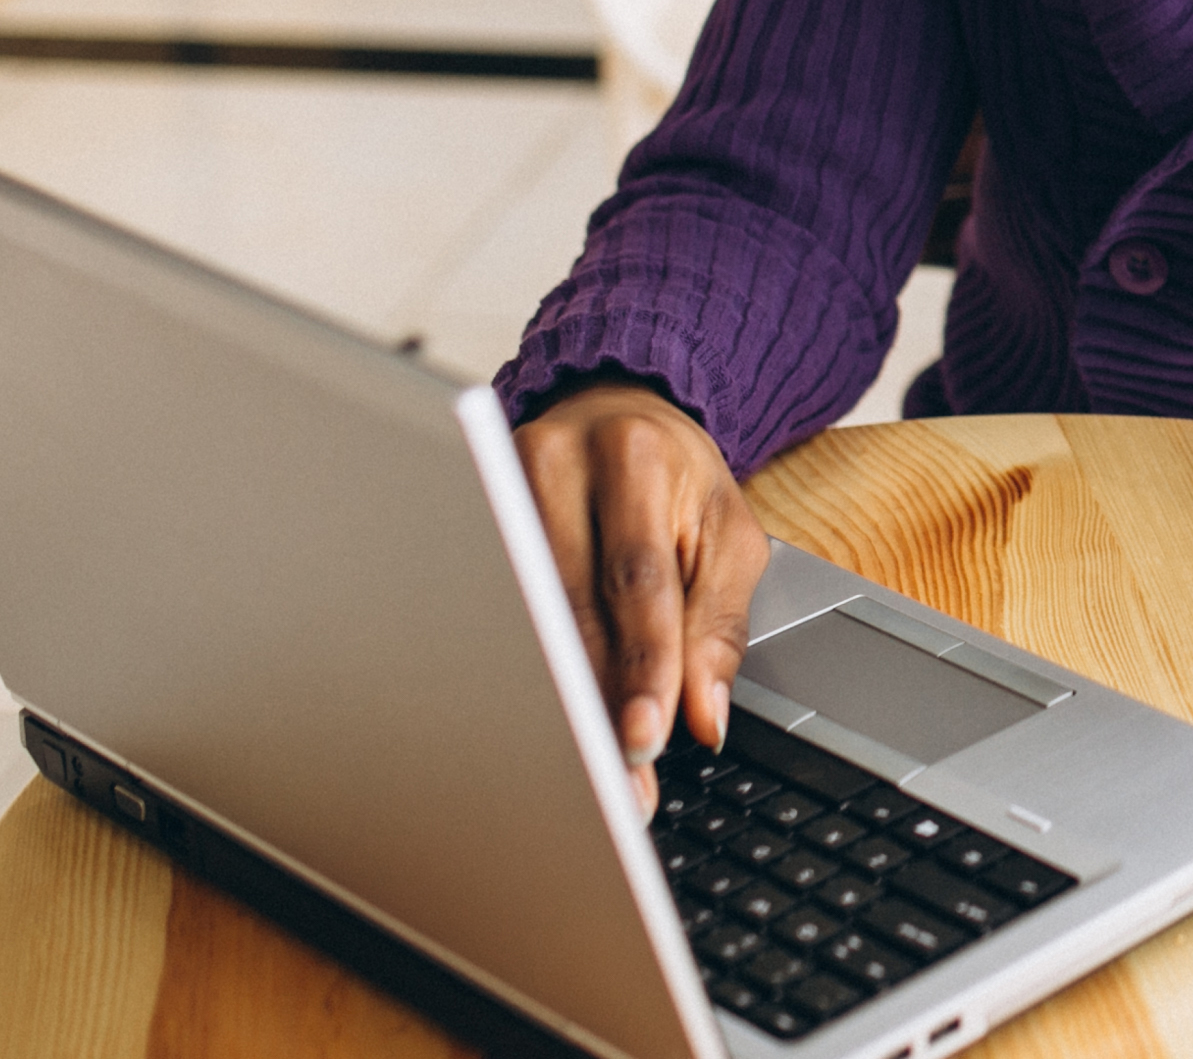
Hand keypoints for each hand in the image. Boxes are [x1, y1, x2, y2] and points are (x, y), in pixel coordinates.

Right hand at [513, 383, 767, 814]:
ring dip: (555, 700)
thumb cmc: (677, 481)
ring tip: (581, 768)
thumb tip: (702, 716)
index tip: (647, 737)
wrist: (619, 414)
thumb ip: (717, 625)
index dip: (642, 664)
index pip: (635, 577)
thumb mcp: (727, 536)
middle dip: (595, 701)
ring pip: (522, 615)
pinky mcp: (465, 517)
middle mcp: (554, 463)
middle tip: (616, 778)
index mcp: (633, 454)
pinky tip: (533, 718)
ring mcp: (495, 489)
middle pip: (567, 605)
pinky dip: (518, 668)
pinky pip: (490, 606)